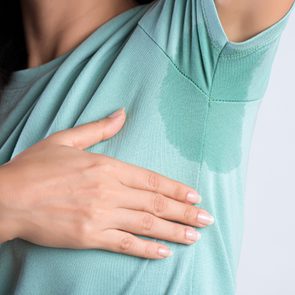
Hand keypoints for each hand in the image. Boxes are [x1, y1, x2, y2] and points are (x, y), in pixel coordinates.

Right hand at [0, 107, 213, 259]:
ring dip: (174, 231)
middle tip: (207, 219)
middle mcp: (109, 191)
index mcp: (106, 167)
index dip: (176, 189)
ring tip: (195, 236)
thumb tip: (122, 114)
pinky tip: (163, 252)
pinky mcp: (89, 236)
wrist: (8, 196)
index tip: (195, 196)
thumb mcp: (67, 140)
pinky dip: (146, 249)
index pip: (151, 180)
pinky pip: (124, 244)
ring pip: (146, 224)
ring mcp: (101, 215)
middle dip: (184, 212)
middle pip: (155, 203)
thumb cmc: (36, 167)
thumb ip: (99, 129)